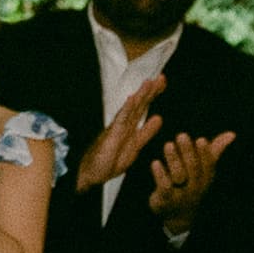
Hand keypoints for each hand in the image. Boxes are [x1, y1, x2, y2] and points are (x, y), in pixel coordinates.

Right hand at [80, 74, 164, 190]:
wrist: (90, 175)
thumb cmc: (109, 161)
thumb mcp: (135, 146)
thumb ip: (146, 132)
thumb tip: (159, 118)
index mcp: (130, 126)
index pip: (143, 106)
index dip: (153, 94)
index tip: (163, 81)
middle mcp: (124, 124)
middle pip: (139, 104)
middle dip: (150, 91)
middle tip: (162, 77)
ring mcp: (116, 128)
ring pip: (130, 109)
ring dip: (140, 95)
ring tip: (149, 82)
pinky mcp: (111, 135)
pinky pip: (120, 120)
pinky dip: (126, 110)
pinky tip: (132, 99)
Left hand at [144, 129, 234, 240]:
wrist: (178, 216)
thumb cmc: (191, 184)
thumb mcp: (203, 170)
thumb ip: (215, 151)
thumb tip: (232, 134)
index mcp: (206, 178)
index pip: (208, 164)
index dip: (205, 153)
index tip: (200, 139)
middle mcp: (196, 187)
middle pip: (193, 168)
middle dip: (188, 151)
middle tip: (181, 135)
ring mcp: (181, 194)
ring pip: (179, 176)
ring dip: (174, 159)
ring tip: (168, 144)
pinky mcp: (165, 200)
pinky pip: (164, 187)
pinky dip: (160, 174)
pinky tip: (155, 162)